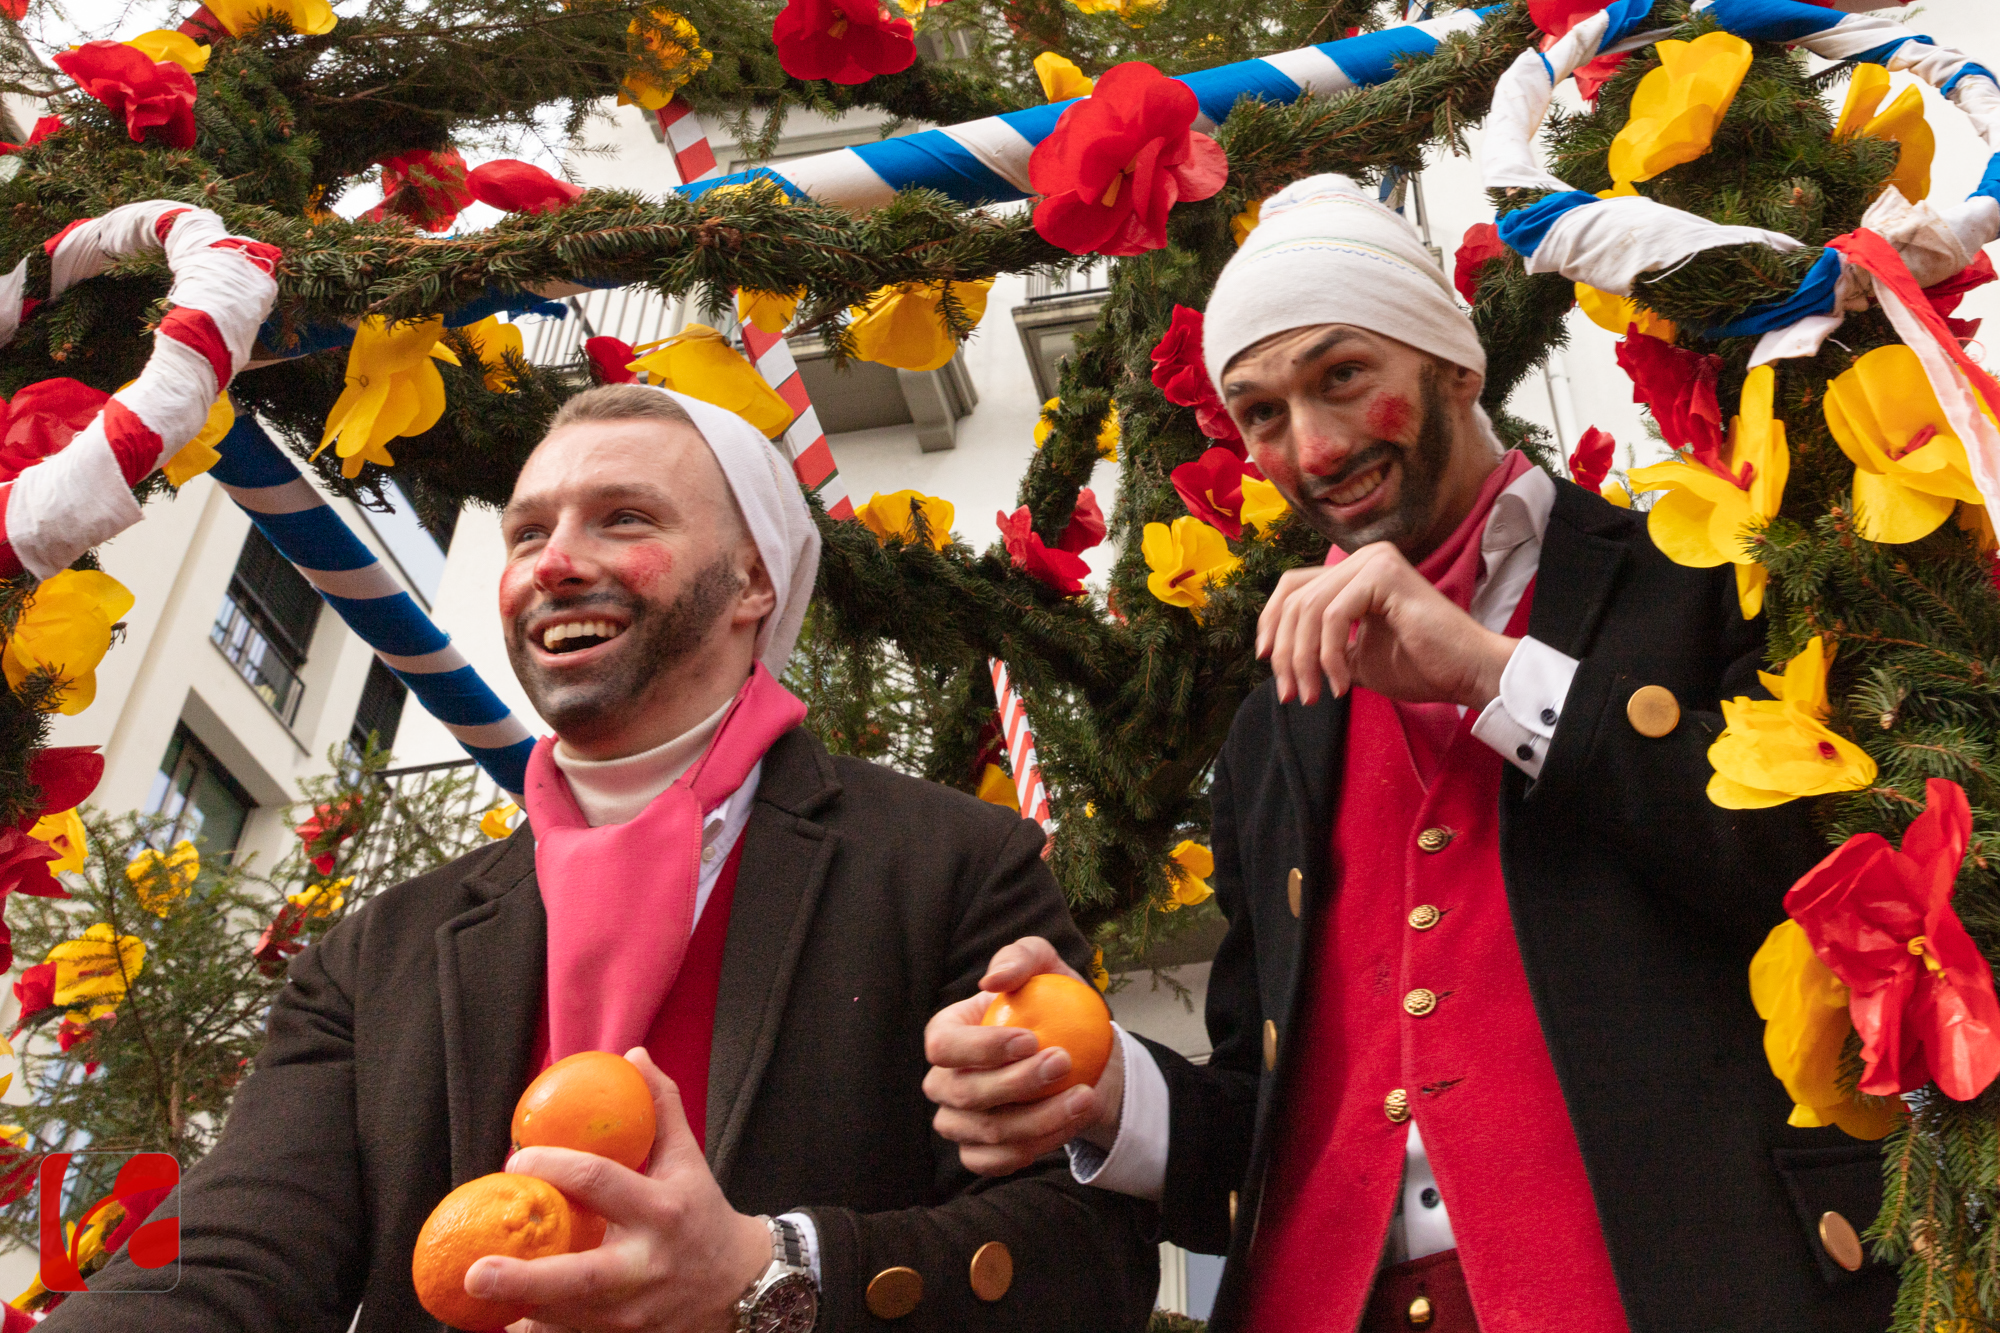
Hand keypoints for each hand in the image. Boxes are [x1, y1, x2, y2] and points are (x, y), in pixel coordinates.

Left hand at [471, 1048, 771, 1332]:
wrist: (740, 1284)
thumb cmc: (704, 1213)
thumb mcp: (689, 1159)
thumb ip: (661, 1107)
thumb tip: (633, 1057)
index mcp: (661, 1210)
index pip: (600, 1182)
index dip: (554, 1167)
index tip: (516, 1160)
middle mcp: (647, 1264)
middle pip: (580, 1278)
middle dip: (524, 1279)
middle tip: (474, 1272)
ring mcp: (635, 1311)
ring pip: (568, 1318)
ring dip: (519, 1307)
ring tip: (475, 1293)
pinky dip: (538, 1332)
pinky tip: (507, 1321)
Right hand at [923, 936, 1125, 1176]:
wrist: (1085, 1056)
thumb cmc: (1056, 1005)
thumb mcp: (1047, 967)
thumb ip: (1021, 957)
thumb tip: (993, 979)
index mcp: (946, 1035)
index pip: (942, 1046)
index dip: (980, 1048)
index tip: (1030, 1039)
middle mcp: (944, 1081)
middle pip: (965, 1093)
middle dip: (1017, 1084)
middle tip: (1064, 1062)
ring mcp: (959, 1121)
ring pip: (986, 1132)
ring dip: (1039, 1120)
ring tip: (1084, 1098)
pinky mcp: (981, 1152)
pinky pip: (997, 1162)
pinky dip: (1036, 1147)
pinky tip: (1070, 1124)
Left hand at [1256, 541, 1516, 708]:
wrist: (1468, 674)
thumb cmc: (1420, 667)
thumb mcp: (1354, 657)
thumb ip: (1320, 646)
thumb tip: (1277, 654)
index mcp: (1355, 572)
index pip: (1293, 587)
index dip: (1271, 623)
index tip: (1268, 662)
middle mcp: (1363, 558)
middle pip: (1294, 599)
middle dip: (1285, 652)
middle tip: (1290, 694)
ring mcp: (1375, 561)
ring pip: (1309, 610)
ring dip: (1304, 661)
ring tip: (1315, 695)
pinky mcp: (1384, 574)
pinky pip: (1333, 616)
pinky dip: (1329, 656)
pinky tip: (1343, 684)